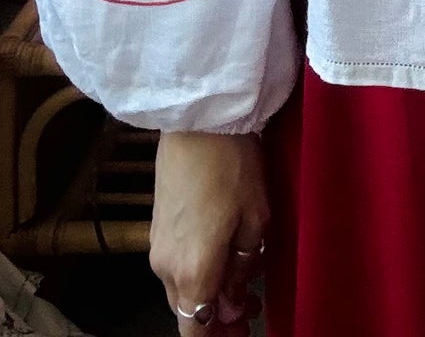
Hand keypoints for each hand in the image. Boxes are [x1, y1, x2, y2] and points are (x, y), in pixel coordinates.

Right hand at [151, 130, 269, 329]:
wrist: (197, 122)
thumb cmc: (233, 167)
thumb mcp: (254, 220)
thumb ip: (243, 269)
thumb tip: (234, 302)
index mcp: (192, 271)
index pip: (194, 330)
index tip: (244, 327)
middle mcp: (166, 268)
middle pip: (186, 312)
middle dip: (216, 317)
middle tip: (251, 307)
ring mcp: (157, 247)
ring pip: (180, 290)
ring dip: (206, 294)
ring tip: (242, 281)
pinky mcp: (156, 228)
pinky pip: (174, 267)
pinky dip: (196, 272)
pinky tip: (220, 256)